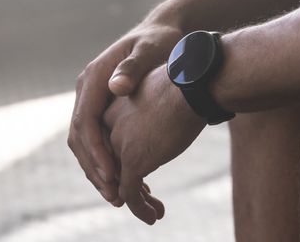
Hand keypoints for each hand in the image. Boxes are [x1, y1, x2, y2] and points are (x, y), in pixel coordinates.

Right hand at [67, 17, 182, 205]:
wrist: (162, 31)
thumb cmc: (160, 40)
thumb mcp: (151, 49)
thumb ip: (134, 66)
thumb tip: (116, 86)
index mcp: (95, 75)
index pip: (85, 121)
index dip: (96, 150)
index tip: (112, 174)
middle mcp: (87, 87)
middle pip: (79, 136)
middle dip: (94, 167)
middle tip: (113, 194)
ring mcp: (91, 97)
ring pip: (83, 141)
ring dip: (96, 168)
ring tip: (116, 194)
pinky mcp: (101, 106)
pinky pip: (94, 138)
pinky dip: (103, 159)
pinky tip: (121, 178)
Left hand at [104, 66, 206, 222]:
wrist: (191, 85)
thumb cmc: (180, 84)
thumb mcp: (154, 95)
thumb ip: (145, 112)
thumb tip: (155, 123)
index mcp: (112, 108)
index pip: (110, 143)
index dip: (122, 161)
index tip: (142, 172)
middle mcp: (109, 127)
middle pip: (113, 164)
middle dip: (128, 183)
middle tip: (146, 195)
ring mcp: (119, 144)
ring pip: (120, 182)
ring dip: (137, 200)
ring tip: (154, 212)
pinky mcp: (132, 160)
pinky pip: (130, 193)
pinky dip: (140, 208)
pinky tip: (154, 215)